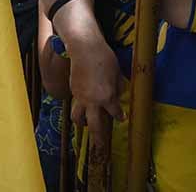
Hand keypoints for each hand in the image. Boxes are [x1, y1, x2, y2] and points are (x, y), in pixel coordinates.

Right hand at [68, 34, 124, 153]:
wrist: (84, 48)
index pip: (114, 113)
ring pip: (78, 117)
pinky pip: (77, 104)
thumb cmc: (104, 58)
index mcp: (106, 98)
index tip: (121, 117)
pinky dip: (81, 107)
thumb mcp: (116, 73)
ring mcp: (80, 97)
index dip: (119, 116)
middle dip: (98, 138)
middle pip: (94, 126)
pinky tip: (84, 105)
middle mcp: (92, 101)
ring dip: (83, 124)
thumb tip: (117, 95)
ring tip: (87, 126)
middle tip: (101, 147)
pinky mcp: (73, 90)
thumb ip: (117, 87)